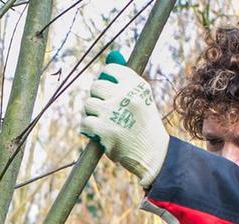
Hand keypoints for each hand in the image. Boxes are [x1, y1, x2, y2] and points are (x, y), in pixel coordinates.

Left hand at [80, 51, 169, 187]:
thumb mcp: (140, 98)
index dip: (106, 81)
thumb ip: (124, 78)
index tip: (109, 92)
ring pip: (88, 103)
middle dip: (98, 98)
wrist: (153, 154)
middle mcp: (126, 96)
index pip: (111, 70)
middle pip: (96, 86)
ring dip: (92, 113)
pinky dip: (88, 128)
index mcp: (137, 86)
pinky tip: (98, 133)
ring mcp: (114, 112)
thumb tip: (111, 54)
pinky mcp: (104, 129)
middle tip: (106, 110)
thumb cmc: (144, 124)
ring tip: (104, 122)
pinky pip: (85, 121)